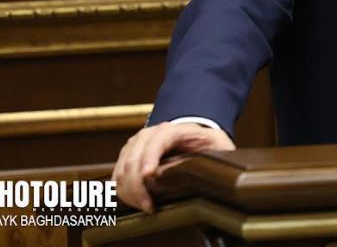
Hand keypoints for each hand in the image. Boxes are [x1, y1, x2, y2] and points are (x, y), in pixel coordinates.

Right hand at [113, 122, 234, 211]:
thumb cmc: (205, 141)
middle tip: (150, 206)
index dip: (150, 157)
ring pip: (122, 169)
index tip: (149, 175)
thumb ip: (218, 154)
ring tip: (146, 206)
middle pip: (134, 159)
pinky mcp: (127, 156)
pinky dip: (124, 191)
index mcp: (173, 130)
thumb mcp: (218, 144)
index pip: (157, 140)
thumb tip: (215, 171)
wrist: (193, 134)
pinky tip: (137, 202)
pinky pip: (118, 176)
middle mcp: (149, 134)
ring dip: (130, 191)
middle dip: (138, 185)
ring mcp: (136, 145)